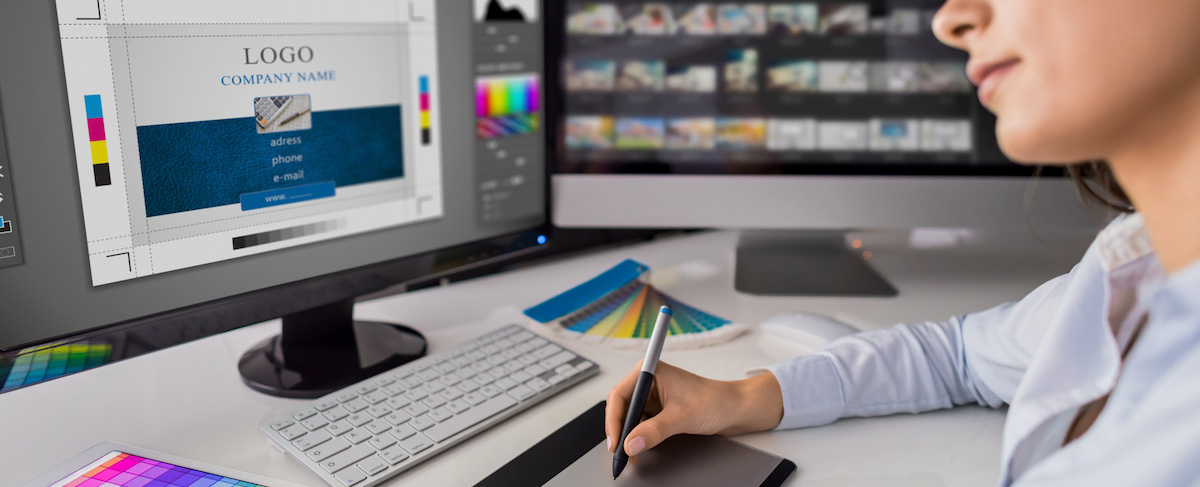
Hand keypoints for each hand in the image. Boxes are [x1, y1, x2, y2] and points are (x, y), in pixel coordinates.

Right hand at [604, 361, 783, 461]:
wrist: (738, 410)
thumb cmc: (716, 401)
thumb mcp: (682, 416)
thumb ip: (654, 431)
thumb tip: (631, 444)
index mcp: (651, 371)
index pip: (620, 396)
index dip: (614, 420)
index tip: (616, 441)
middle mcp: (650, 382)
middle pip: (622, 408)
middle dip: (619, 431)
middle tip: (620, 453)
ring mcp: (654, 396)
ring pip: (630, 418)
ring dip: (628, 436)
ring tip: (630, 455)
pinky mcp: (660, 410)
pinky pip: (641, 424)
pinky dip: (638, 438)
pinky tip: (640, 449)